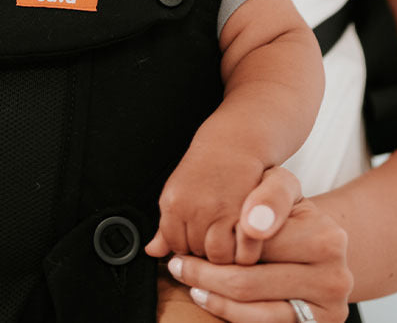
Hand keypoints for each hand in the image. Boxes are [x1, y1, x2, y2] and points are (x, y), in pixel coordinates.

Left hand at [145, 144, 265, 263]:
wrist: (234, 141)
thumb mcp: (178, 191)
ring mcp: (219, 211)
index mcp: (173, 203)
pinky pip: (242, 250)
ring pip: (218, 255)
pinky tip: (244, 235)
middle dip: (206, 248)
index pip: (175, 246)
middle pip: (196, 253)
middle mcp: (193, 209)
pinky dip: (245, 248)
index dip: (189, 245)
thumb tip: (152, 252)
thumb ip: (165, 227)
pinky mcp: (244, 213)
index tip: (199, 235)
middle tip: (217, 231)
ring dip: (226, 251)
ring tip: (231, 236)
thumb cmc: (205, 167)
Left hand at [162, 167, 353, 322]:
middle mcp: (334, 278)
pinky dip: (229, 313)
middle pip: (250, 280)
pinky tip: (210, 298)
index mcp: (327, 240)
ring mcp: (327, 310)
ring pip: (252, 310)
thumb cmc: (290, 214)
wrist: (319, 249)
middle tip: (178, 264)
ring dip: (212, 296)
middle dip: (205, 273)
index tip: (188, 240)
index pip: (257, 244)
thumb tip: (251, 227)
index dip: (218, 241)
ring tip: (189, 281)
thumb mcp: (280, 187)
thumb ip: (267, 195)